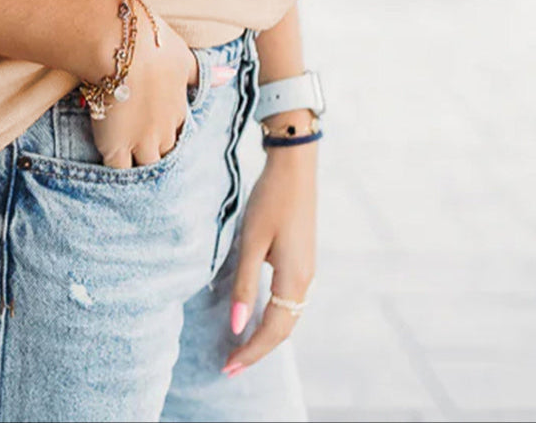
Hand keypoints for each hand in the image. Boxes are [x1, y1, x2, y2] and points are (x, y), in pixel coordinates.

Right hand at [88, 4, 235, 168]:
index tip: (161, 136)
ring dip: (139, 168)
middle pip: (165, 154)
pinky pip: (118, 170)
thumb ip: (202, 74)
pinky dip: (115, 174)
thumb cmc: (152, 45)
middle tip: (144, 156)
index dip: (169, 136)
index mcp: (179, 108)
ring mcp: (141, 140)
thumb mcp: (183, 57)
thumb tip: (229, 74)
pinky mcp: (116, 146)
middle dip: (157, 156)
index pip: (179, 132)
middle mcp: (164, 129)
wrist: (121, 46)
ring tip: (130, 175)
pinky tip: (110, 176)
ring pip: (145, 166)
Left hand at [222, 119, 316, 376]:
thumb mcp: (251, 241)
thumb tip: (236, 326)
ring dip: (266, 336)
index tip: (228, 367)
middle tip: (230, 366)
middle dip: (257, 350)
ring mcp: (307, 271)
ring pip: (289, 317)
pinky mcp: (303, 260)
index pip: (273, 331)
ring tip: (240, 349)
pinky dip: (274, 317)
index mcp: (294, 279)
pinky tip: (257, 317)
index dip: (251, 352)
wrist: (295, 168)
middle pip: (284, 329)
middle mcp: (306, 280)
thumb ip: (244, 284)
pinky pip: (290, 301)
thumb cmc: (270, 201)